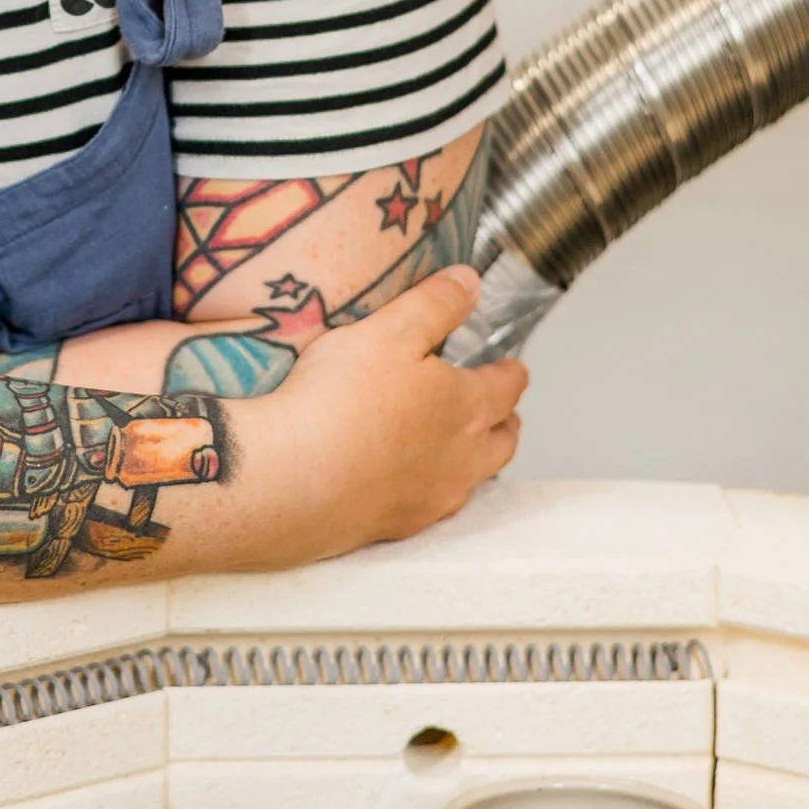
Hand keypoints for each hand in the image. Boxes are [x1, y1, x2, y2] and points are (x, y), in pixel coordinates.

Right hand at [237, 265, 525, 567]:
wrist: (297, 477)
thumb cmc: (342, 400)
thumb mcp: (389, 330)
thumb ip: (435, 304)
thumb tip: (470, 283)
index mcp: (467, 406)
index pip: (507, 386)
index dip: (511, 372)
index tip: (512, 366)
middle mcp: (463, 458)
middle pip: (504, 440)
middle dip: (505, 420)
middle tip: (498, 409)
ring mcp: (434, 496)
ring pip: (474, 477)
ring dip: (475, 459)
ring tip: (456, 445)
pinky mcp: (401, 524)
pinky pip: (434, 505)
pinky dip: (433, 488)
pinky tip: (409, 479)